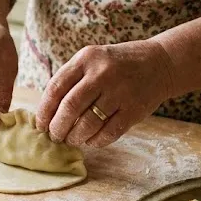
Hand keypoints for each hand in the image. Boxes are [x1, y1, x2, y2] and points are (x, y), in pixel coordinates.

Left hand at [35, 40, 177, 147]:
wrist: (160, 64)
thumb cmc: (117, 65)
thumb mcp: (93, 60)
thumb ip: (71, 80)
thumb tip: (47, 112)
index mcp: (86, 59)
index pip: (56, 88)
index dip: (44, 111)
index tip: (40, 125)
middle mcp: (102, 74)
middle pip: (69, 108)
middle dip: (57, 128)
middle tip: (55, 136)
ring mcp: (119, 92)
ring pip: (88, 123)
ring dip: (75, 137)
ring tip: (72, 139)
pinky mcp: (134, 110)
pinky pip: (108, 133)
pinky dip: (95, 141)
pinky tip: (90, 141)